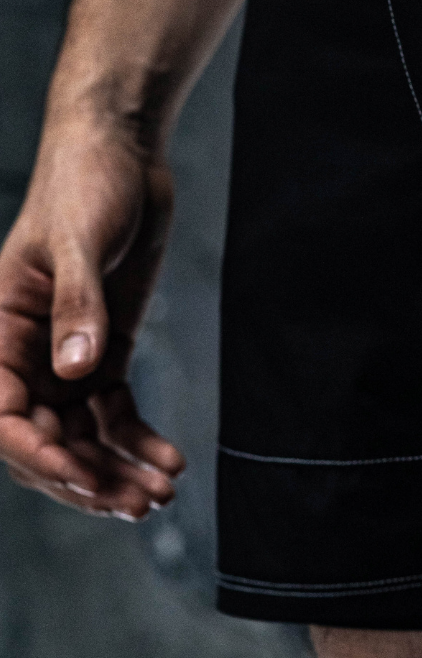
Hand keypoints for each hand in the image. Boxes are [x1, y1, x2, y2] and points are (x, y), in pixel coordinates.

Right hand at [0, 123, 184, 516]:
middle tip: (133, 504)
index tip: (79, 476)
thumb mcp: (78, 238)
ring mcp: (65, 357)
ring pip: (80, 435)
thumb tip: (74, 370)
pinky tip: (169, 460)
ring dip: (115, 470)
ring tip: (158, 497)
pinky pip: (113, 411)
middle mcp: (25, 355)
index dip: (34, 453)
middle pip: (43, 439)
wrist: (121, 152)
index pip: (1, 414)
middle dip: (84, 477)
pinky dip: (138, 439)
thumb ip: (77, 303)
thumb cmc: (83, 183)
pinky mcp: (103, 349)